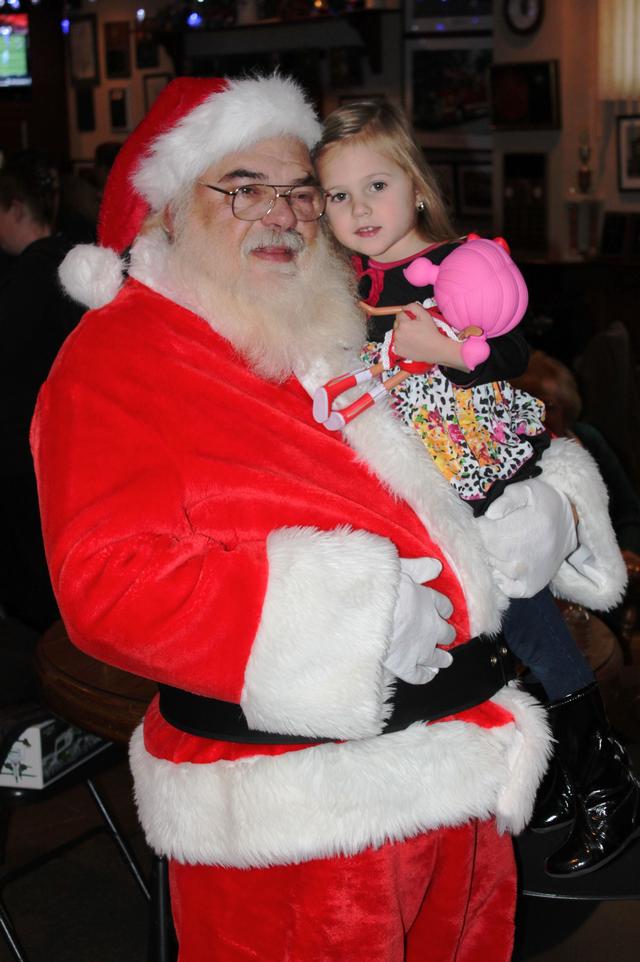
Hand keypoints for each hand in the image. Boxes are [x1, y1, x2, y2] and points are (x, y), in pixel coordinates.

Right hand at [384, 557, 454, 684]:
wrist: (364, 613)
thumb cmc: (378, 587)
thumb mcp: (400, 568)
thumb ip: (418, 568)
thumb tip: (436, 566)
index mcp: (428, 601)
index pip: (443, 606)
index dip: (442, 608)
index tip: (441, 611)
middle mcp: (430, 626)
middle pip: (446, 633)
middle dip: (445, 633)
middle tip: (445, 636)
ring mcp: (420, 648)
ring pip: (438, 656)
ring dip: (442, 658)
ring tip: (444, 660)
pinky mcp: (406, 665)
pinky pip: (421, 675)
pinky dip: (426, 675)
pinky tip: (429, 674)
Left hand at [393, 303, 468, 371]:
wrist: (436, 349)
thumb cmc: (431, 333)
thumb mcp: (425, 315)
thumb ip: (412, 307)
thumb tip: (404, 307)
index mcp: (403, 324)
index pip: (400, 314)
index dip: (408, 316)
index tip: (414, 321)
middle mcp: (397, 334)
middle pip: (396, 324)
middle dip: (404, 324)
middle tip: (415, 328)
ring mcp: (397, 344)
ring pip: (397, 333)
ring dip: (403, 333)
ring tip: (414, 336)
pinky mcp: (398, 351)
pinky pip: (397, 343)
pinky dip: (402, 342)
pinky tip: (411, 343)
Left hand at [476, 479, 577, 598]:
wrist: (570, 522)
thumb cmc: (543, 503)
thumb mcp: (527, 490)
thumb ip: (507, 499)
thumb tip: (490, 514)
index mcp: (526, 531)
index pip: (484, 533)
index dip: (480, 525)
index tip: (484, 520)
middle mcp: (527, 557)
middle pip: (487, 551)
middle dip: (483, 540)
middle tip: (490, 532)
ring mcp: (529, 575)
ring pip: (494, 568)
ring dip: (491, 556)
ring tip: (499, 545)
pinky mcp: (531, 586)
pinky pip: (507, 588)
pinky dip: (500, 578)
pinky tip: (502, 564)